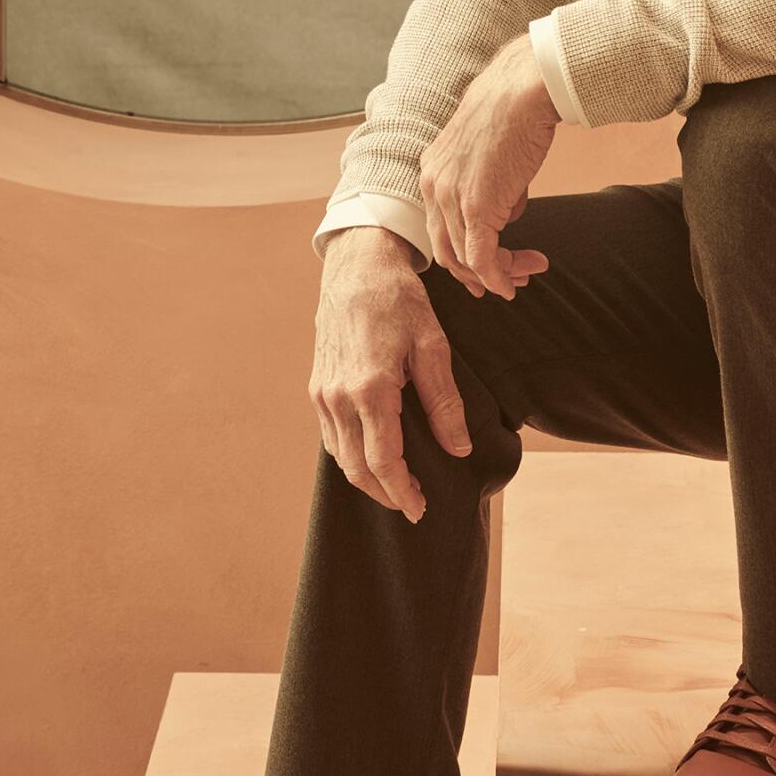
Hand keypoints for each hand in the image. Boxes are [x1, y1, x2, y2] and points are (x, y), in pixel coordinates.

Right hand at [311, 233, 467, 521]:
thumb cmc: (398, 300)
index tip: (420, 508)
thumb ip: (444, 400)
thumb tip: (459, 447)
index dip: (402, 491)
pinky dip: (350, 456)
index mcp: (370, 388)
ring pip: (340, 456)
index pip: (383, 460)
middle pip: (357, 467)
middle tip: (412, 507)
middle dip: (384, 494)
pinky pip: (331, 435)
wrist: (356, 268)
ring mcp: (322, 393)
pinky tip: (371, 457)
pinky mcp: (316, 386)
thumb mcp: (433, 345)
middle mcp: (339, 396)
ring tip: (395, 488)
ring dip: (366, 479)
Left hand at [416, 34, 560, 299]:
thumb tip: (508, 209)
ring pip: (466, 258)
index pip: (440, 225)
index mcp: (433, 170)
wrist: (522, 92)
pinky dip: (498, 278)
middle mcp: (434, 186)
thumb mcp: (491, 152)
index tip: (486, 265)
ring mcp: (452, 199)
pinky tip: (512, 285)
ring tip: (525, 276)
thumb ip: (492, 183)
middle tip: (506, 281)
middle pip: (447, 248)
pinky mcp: (476, 208)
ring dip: (496, 274)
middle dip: (477, 272)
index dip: (463, 252)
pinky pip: (483, 258)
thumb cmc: (514, 111)